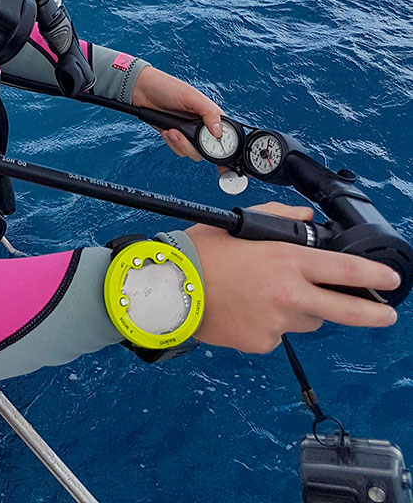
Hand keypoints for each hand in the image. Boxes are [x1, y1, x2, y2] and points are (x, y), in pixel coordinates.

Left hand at [129, 65, 222, 159]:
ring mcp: (188, 133)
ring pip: (193, 153)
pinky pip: (179, 151)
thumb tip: (219, 132)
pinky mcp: (176, 137)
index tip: (222, 162)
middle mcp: (202, 126)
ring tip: (172, 131)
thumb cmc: (167, 86)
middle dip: (194, 146)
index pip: (226, 136)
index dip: (226, 150)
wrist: (141, 90)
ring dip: (181, 144)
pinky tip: (167, 131)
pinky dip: (172, 143)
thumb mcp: (191, 96)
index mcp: (211, 115)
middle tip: (182, 134)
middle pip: (209, 151)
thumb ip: (209, 113)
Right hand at [188, 202, 398, 353]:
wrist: (171, 288)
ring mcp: (277, 323)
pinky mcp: (262, 342)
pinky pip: (277, 333)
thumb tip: (304, 219)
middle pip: (345, 310)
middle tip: (387, 314)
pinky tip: (246, 308)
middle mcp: (289, 295)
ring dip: (300, 310)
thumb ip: (279, 217)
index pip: (344, 271)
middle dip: (373, 313)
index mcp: (286, 261)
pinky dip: (269, 322)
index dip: (374, 276)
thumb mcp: (241, 224)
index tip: (390, 279)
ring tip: (267, 294)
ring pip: (306, 320)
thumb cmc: (202, 252)